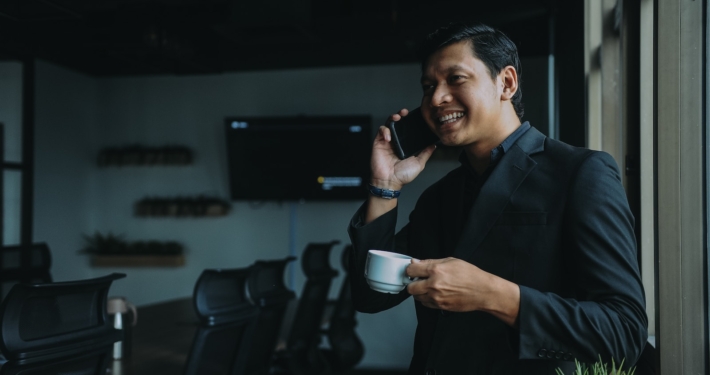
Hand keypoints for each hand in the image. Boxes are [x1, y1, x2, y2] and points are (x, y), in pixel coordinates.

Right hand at [370, 109, 435, 190]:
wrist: (389, 182)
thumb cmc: (403, 175)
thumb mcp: (419, 163)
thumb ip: (426, 153)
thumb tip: (434, 145)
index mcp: (405, 145)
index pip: (407, 129)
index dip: (410, 121)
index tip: (416, 116)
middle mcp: (396, 142)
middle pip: (398, 123)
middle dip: (401, 115)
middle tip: (405, 112)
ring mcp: (387, 142)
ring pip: (389, 124)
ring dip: (392, 118)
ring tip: (397, 117)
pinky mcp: (378, 143)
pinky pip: (381, 131)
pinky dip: (385, 130)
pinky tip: (389, 136)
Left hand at [406, 257, 520, 326]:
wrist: (482, 291)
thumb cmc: (470, 275)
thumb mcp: (451, 261)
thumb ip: (430, 262)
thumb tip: (415, 262)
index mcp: (436, 270)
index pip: (411, 270)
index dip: (410, 270)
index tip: (413, 270)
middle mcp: (433, 284)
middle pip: (410, 287)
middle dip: (413, 283)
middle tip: (419, 280)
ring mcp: (436, 297)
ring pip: (417, 297)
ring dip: (419, 292)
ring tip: (429, 287)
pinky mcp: (440, 306)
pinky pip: (425, 304)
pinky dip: (427, 299)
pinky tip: (435, 294)